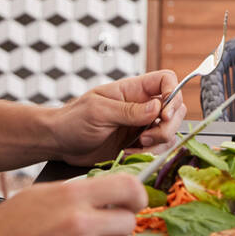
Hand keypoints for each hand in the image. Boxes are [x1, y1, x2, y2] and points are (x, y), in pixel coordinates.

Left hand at [48, 70, 186, 166]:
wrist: (60, 143)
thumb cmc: (73, 120)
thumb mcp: (98, 111)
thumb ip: (128, 110)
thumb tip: (157, 107)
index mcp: (133, 90)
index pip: (165, 80)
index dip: (172, 93)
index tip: (164, 113)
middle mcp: (142, 107)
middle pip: (175, 109)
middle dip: (168, 125)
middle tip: (146, 136)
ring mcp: (142, 126)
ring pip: (170, 132)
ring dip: (158, 143)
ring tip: (135, 147)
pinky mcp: (138, 145)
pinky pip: (157, 149)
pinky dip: (149, 155)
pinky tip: (129, 154)